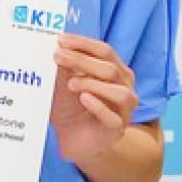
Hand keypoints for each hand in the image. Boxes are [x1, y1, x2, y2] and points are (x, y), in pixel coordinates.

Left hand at [50, 35, 138, 162]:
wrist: (73, 141)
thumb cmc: (71, 109)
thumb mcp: (64, 84)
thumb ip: (64, 68)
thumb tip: (56, 46)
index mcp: (115, 72)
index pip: (105, 51)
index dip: (84, 44)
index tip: (61, 40)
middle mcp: (124, 87)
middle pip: (110, 69)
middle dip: (82, 60)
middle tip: (58, 56)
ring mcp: (123, 110)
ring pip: (119, 92)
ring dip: (93, 84)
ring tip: (70, 83)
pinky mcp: (116, 130)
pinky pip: (112, 117)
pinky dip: (98, 106)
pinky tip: (84, 98)